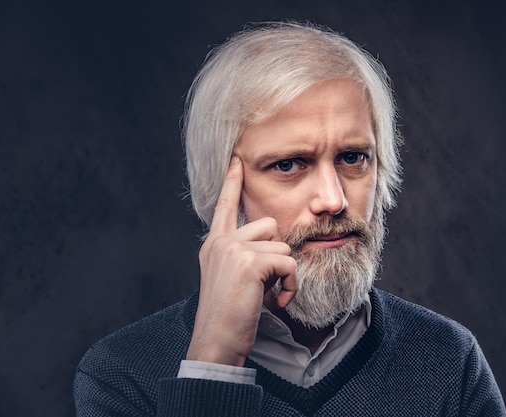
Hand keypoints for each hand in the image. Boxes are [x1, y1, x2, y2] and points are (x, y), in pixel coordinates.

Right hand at [185, 156, 296, 366]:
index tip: (237, 160)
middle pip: (269, 225)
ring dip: (285, 273)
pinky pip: (288, 262)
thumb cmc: (229, 317)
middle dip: (277, 253)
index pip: (225, 206)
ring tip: (269, 294)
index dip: (231, 182)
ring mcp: (233, 249)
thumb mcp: (231, 280)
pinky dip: (290, 284)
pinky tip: (277, 300)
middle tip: (267, 282)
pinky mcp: (249, 262)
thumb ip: (245, 256)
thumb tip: (276, 244)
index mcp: (214, 245)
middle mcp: (220, 242)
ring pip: (282, 245)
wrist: (216, 343)